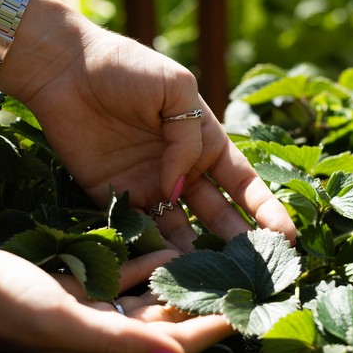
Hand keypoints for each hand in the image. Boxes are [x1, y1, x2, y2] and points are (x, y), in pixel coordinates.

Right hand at [0, 246, 232, 352]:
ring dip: (179, 286)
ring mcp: (89, 313)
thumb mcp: (67, 321)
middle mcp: (103, 336)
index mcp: (107, 351)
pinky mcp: (74, 291)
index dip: (215, 331)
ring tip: (216, 263)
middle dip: (205, 307)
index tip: (255, 312)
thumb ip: (123, 341)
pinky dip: (145, 266)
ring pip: (147, 303)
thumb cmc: (7, 305)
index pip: (176, 346)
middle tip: (244, 281)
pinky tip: (168, 249)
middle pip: (168, 326)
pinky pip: (120, 280)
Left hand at [4, 7, 295, 251]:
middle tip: (255, 276)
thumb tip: (180, 188)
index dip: (265, 211)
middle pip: (217, 216)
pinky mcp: (114, 198)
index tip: (287, 239)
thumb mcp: (175, 89)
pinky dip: (154, 251)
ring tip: (214, 285)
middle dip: (237, 245)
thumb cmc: (126, 67)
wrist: (65, 69)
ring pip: (181, 231)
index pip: (244, 184)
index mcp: (204, 141)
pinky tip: (168, 273)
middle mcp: (181, 170)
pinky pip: (140, 230)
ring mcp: (148, 186)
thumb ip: (187, 139)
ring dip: (197, 257)